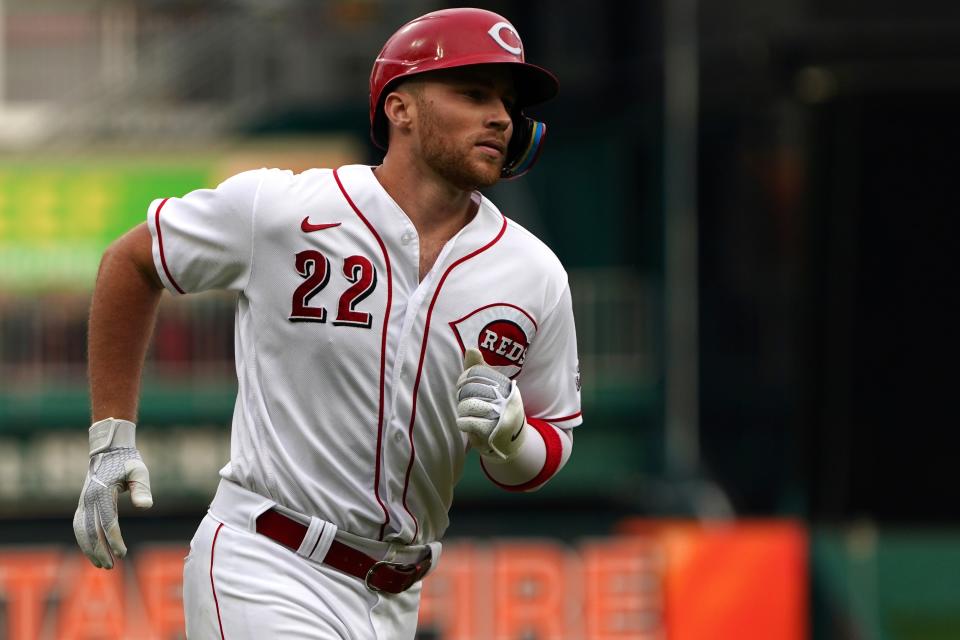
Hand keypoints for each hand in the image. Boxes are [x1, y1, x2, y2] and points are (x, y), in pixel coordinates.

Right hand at [73, 418, 152, 568]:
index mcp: (102, 492)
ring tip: (100, 564)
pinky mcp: (82, 503)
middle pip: (90, 531)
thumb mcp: (138, 471)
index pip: (107, 522)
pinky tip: (92, 551)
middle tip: (110, 567)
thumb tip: (146, 507)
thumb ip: (141, 489)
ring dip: (88, 549)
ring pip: (81, 531)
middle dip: (99, 551)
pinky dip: (83, 540)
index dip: (114, 540)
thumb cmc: (127, 460)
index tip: (122, 554)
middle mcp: (88, 499)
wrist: (109, 449)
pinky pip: (79, 525)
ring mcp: (83, 501)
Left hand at [456, 348, 525, 459]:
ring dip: (462, 412)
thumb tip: (471, 349)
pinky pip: (469, 422)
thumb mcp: (490, 389)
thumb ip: (478, 370)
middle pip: (471, 389)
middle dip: (463, 397)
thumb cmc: (496, 411)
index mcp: (506, 385)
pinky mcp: (493, 431)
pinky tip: (466, 424)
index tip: (463, 385)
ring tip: (468, 415)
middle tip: (466, 403)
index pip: (478, 372)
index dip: (464, 378)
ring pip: (468, 406)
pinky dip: (463, 423)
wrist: (510, 442)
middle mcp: (507, 399)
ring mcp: (502, 416)